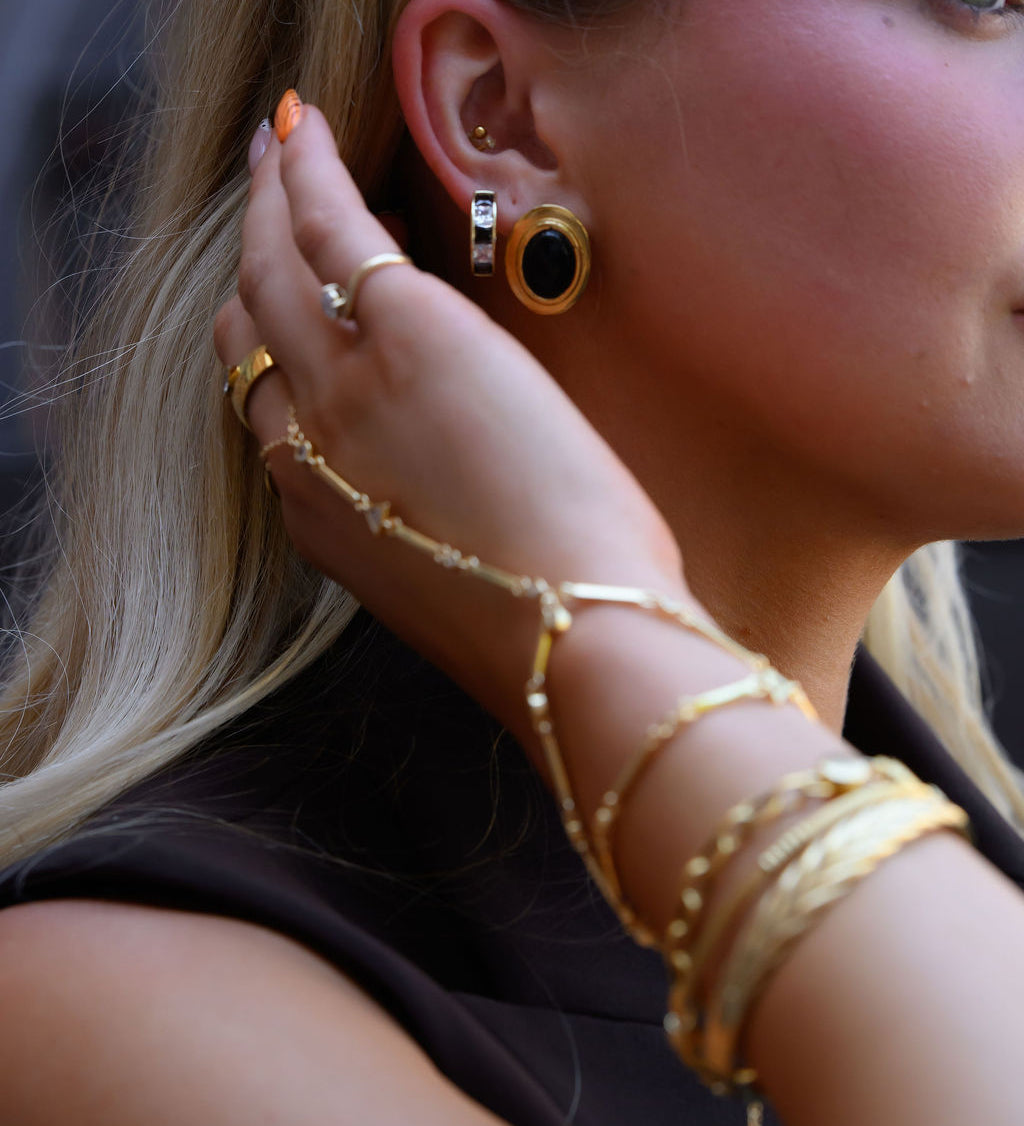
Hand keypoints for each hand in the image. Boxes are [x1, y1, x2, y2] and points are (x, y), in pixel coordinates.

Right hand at [213, 105, 684, 741]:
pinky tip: (308, 134)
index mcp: (323, 516)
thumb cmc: (541, 628)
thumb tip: (445, 476)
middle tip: (265, 204)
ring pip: (274, 271)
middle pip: (250, 331)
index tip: (296, 309)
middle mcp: (307, 450)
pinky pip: (332, 230)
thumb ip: (421, 522)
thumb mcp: (450, 582)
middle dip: (253, 260)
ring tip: (282, 152)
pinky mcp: (409, 335)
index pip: (271, 414)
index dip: (277, 350)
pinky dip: (310, 175)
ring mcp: (345, 388)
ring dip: (271, 202)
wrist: (571, 640)